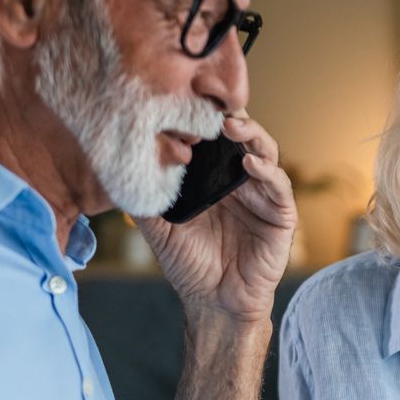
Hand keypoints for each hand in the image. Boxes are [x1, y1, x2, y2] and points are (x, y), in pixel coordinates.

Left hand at [137, 113, 295, 324]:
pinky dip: (267, 172)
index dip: (207, 116)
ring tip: (232, 127)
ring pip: (266, 153)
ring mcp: (264, 196)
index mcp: (216, 178)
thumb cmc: (189, 265)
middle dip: (231, 117)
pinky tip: (250, 163)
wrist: (213, 303)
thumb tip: (117, 167)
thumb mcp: (159, 228)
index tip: (190, 96)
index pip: (216, 137)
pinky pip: (279, 187)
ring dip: (252, 136)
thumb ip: (144, 199)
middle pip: (244, 136)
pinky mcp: (281, 216)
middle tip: (213, 107)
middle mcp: (242, 181)